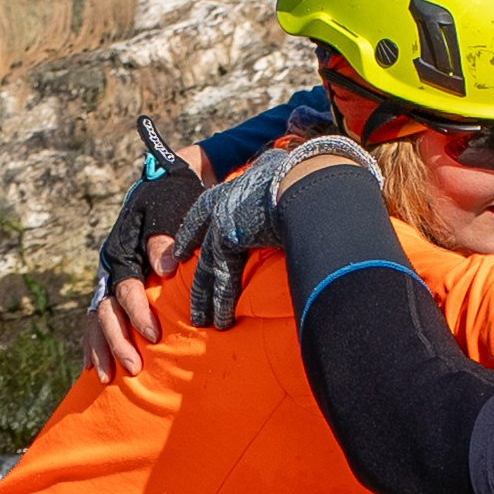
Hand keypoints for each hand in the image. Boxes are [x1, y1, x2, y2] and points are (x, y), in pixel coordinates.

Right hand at [85, 120, 210, 379]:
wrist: (165, 183)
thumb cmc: (174, 197)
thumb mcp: (171, 208)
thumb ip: (164, 237)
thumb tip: (163, 269)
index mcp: (122, 249)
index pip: (126, 288)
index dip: (137, 313)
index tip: (154, 335)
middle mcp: (110, 266)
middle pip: (105, 311)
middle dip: (116, 342)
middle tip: (133, 369)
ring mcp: (109, 278)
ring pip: (96, 318)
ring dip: (100, 348)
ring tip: (104, 378)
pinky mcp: (114, 286)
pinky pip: (97, 319)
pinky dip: (93, 343)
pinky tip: (90, 368)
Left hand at [181, 134, 377, 330]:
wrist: (311, 175)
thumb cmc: (317, 173)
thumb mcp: (296, 173)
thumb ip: (290, 184)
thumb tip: (310, 185)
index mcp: (243, 181)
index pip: (212, 203)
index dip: (199, 223)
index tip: (187, 242)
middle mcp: (228, 195)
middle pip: (200, 230)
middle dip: (188, 251)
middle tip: (177, 268)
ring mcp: (224, 216)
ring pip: (208, 263)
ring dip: (205, 294)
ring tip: (201, 318)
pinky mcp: (228, 238)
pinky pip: (223, 278)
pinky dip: (222, 301)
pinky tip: (222, 320)